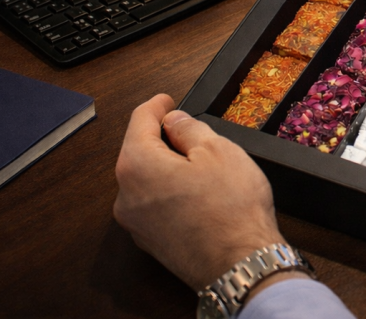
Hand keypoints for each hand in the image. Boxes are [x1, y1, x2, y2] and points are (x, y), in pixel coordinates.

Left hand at [114, 94, 300, 292]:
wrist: (239, 264)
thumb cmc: (230, 207)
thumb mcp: (217, 149)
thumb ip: (188, 128)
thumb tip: (174, 121)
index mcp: (137, 166)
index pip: (139, 122)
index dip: (155, 106)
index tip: (167, 100)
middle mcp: (126, 196)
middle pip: (138, 152)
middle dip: (161, 137)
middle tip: (187, 129)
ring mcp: (136, 224)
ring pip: (146, 180)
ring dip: (166, 166)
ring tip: (199, 163)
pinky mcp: (151, 242)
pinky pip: (154, 204)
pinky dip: (169, 191)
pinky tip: (196, 192)